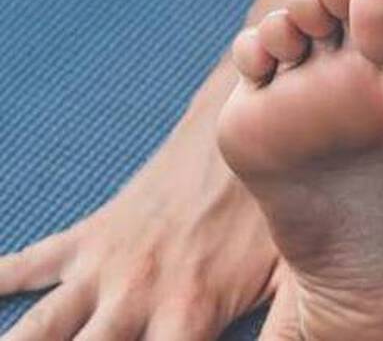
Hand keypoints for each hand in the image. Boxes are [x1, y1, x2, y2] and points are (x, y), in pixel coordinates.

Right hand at [0, 85, 280, 339]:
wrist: (241, 127)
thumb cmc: (275, 203)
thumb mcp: (290, 270)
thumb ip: (287, 325)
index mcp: (191, 311)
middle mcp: (138, 296)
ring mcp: (107, 266)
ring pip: (43, 327)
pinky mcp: (93, 235)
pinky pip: (34, 261)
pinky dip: (2, 275)